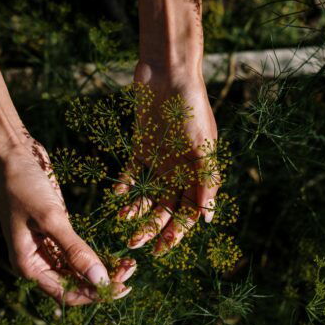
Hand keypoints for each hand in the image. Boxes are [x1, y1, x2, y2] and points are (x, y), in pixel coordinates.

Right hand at [0, 137, 134, 304]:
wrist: (9, 153)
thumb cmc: (22, 185)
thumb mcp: (50, 218)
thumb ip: (75, 250)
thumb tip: (100, 281)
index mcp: (28, 265)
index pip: (66, 292)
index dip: (95, 293)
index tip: (122, 287)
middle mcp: (37, 260)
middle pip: (73, 282)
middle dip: (101, 281)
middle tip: (130, 270)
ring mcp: (46, 244)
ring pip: (77, 267)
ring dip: (101, 267)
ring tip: (128, 263)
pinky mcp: (55, 227)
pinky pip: (76, 248)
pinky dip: (93, 252)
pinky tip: (113, 252)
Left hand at [117, 61, 219, 254]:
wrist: (168, 74)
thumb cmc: (191, 108)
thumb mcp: (202, 145)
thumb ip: (206, 180)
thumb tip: (207, 219)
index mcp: (198, 172)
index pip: (189, 212)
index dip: (177, 232)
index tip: (162, 250)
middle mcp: (179, 170)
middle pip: (167, 208)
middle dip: (153, 228)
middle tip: (135, 244)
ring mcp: (159, 160)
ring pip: (148, 195)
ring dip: (137, 211)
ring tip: (124, 223)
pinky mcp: (141, 148)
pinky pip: (131, 173)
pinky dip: (124, 186)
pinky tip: (116, 199)